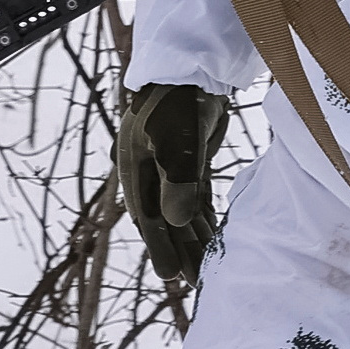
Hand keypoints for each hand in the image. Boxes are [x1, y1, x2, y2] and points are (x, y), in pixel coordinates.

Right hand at [116, 83, 228, 285]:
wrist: (193, 66)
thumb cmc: (178, 101)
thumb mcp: (175, 139)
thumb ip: (177, 180)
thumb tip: (175, 222)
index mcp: (135, 171)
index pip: (147, 218)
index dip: (159, 247)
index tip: (170, 276)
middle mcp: (149, 174)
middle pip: (165, 221)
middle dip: (180, 251)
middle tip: (197, 282)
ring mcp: (170, 169)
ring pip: (182, 213)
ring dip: (194, 239)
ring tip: (208, 269)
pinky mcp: (191, 163)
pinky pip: (196, 199)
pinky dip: (204, 220)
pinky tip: (213, 238)